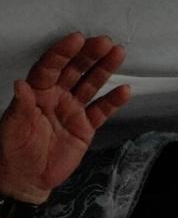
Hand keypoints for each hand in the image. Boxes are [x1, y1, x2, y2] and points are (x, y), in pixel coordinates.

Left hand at [0, 33, 132, 203]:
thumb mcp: (13, 128)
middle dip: (89, 55)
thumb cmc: (14, 151)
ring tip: (118, 53)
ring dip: (104, 69)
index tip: (76, 38)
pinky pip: (102, 110)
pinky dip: (113, 101)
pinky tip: (124, 90)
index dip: (62, 53)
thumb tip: (21, 84)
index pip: (50, 67)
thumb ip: (20, 106)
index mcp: (36, 93)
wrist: (28, 178)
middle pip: (74, 71)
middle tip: (104, 41)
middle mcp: (56, 97)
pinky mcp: (86, 127)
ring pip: (91, 85)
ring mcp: (73, 110)